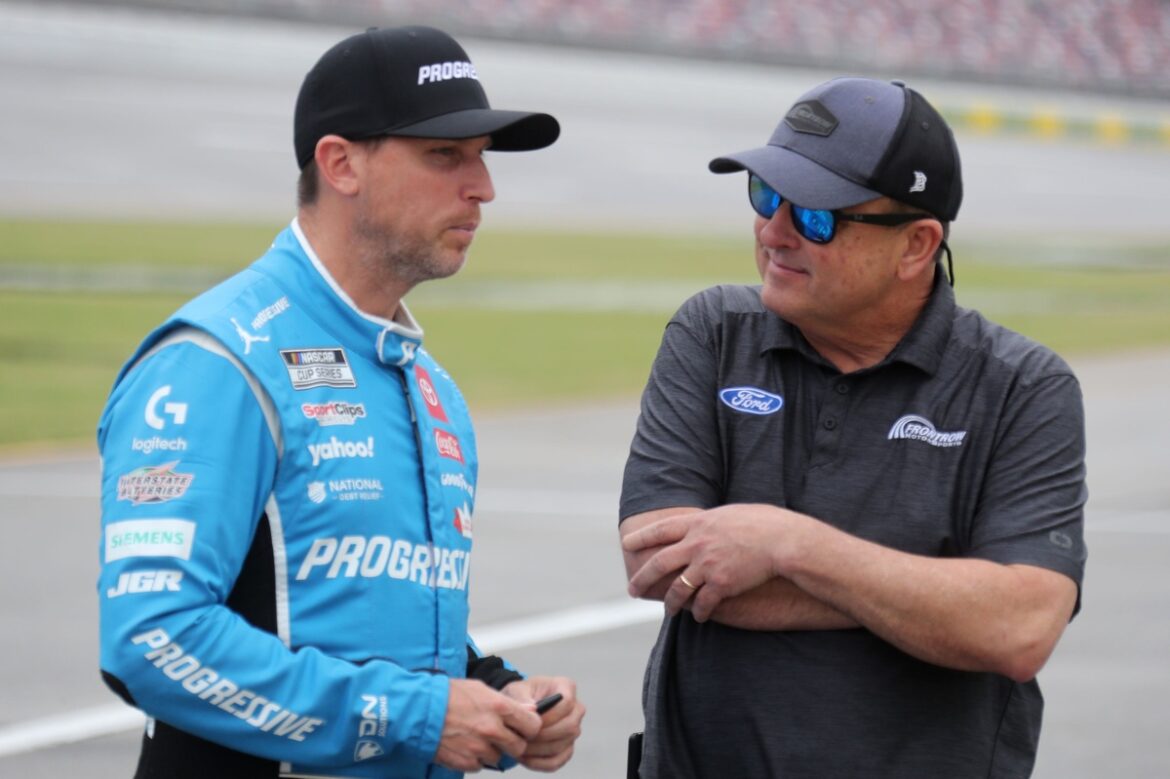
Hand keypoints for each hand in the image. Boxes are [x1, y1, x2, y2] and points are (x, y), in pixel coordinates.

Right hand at [435, 678, 541, 772]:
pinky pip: (480, 765)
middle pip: (519, 747)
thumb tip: (531, 710)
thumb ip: (508, 703)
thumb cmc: (448, 695)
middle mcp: (492, 729)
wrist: (419, 710)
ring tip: (477, 737)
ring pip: (499, 758)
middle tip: (503, 735)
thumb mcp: (481, 689)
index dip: (530, 726)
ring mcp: (479, 748)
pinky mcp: (466, 762)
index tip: (524, 726)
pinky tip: (465, 744)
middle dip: (514, 742)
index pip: (532, 725)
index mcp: (499, 707)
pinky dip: (476, 758)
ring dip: (493, 750)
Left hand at [502, 676, 585, 771]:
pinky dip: (540, 762)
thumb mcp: (516, 690)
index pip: (567, 703)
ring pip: (564, 744)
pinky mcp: (567, 748)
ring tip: (519, 747)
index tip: (529, 721)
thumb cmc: (520, 696)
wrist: (519, 710)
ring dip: (540, 749)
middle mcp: (575, 708)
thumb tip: (532, 709)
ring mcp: (574, 729)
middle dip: (545, 734)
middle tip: (523, 738)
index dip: (549, 715)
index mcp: (566, 687)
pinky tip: (524, 757)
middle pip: (570, 726)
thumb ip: (522, 697)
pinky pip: (558, 760)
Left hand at [622, 504, 796, 620]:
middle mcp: (697, 544)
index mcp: (699, 523)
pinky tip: (697, 617)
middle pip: (660, 563)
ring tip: (667, 611)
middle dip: (643, 578)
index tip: (626, 543)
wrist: (783, 541)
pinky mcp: (721, 584)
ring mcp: (707, 565)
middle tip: (632, 589)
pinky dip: (698, 612)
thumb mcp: (731, 514)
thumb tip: (705, 524)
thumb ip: (712, 522)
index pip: (660, 530)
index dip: (641, 537)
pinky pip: (702, 603)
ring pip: (677, 588)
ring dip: (669, 602)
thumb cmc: (765, 523)